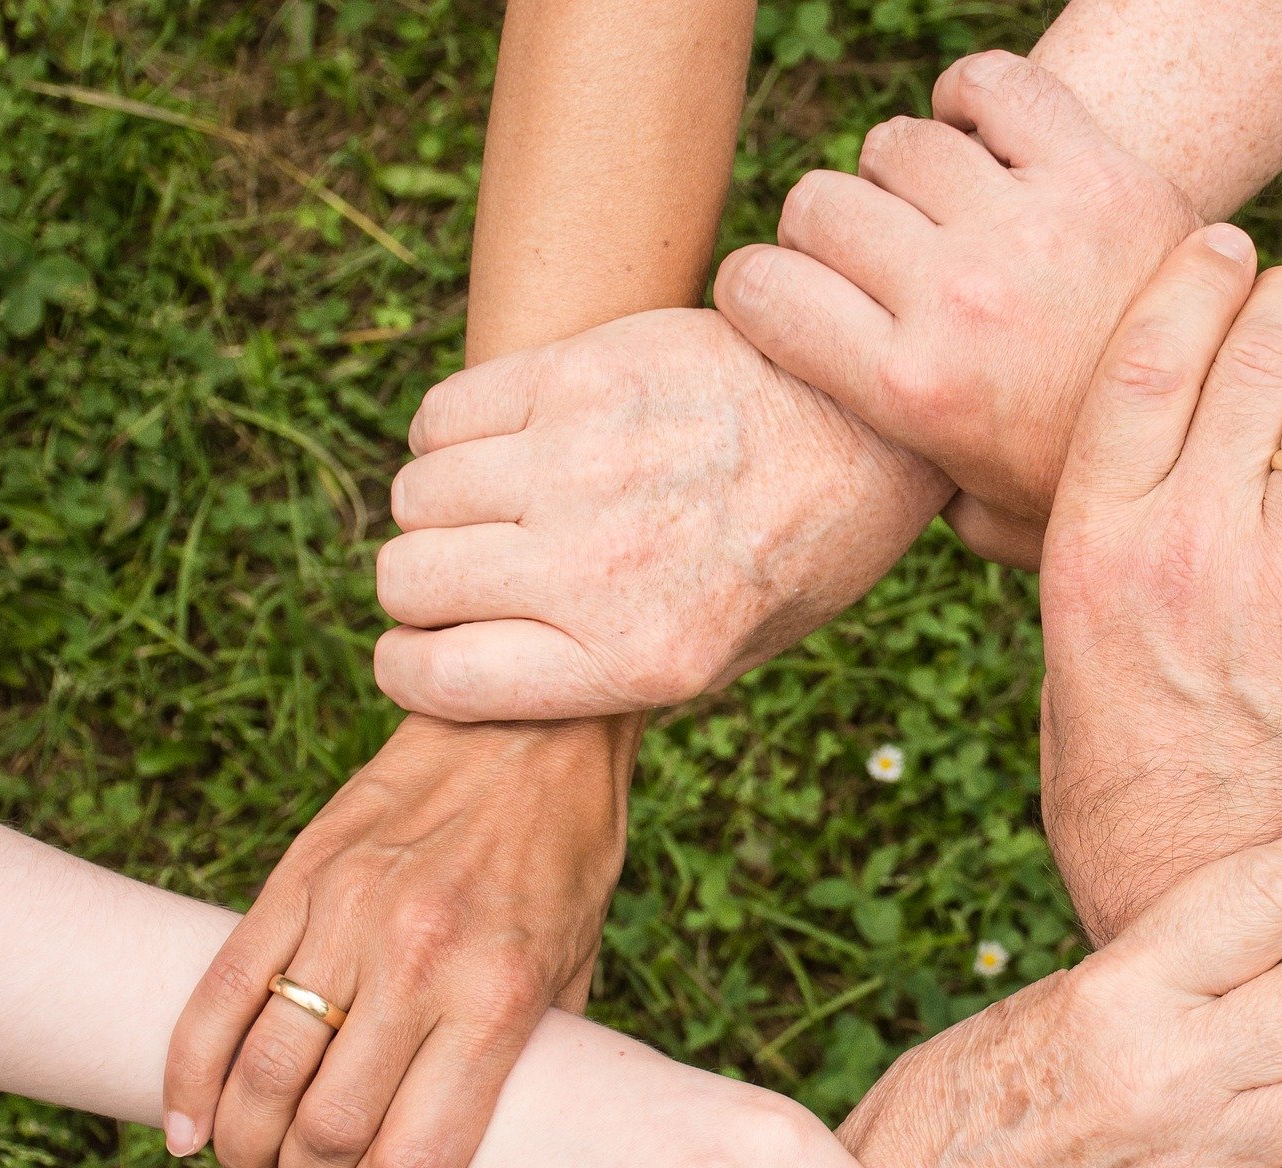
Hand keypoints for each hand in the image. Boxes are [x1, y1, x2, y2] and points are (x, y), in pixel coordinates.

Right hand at [163, 715, 633, 1167]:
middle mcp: (418, 961)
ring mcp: (348, 916)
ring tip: (258, 1161)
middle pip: (325, 1132)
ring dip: (246, 1145)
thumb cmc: (567, 855)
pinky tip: (190, 1125)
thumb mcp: (578, 963)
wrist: (531, 726)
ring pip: (261, 1073)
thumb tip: (494, 1145)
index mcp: (497, 996)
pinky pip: (220, 993)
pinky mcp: (297, 878)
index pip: (414, 1159)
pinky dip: (190, 1075)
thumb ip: (531, 1054)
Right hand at [371, 308, 951, 722]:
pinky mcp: (580, 375)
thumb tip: (480, 672)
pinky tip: (505, 443)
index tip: (422, 651)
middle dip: (422, 588)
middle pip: (409, 581)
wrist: (872, 426)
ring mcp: (583, 464)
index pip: (438, 679)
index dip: (410, 668)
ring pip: (416, 496)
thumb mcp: (725, 657)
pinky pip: (442, 415)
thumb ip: (605, 674)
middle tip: (470, 574)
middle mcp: (599, 568)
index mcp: (638, 659)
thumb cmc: (798, 552)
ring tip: (496, 505)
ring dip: (438, 509)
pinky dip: (450, 435)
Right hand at [715, 51, 1193, 567]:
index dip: (754, 290)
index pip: (759, 290)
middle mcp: (958, 299)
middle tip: (869, 266)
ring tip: (938, 217)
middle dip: (823, 235)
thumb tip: (848, 471)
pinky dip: (971, 99)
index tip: (781, 302)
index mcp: (912, 391)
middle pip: (818, 205)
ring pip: (896, 144)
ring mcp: (1028, 227)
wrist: (1233, 433)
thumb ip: (906, 490)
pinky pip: (991, 85)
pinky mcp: (1097, 170)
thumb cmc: (1090, 483)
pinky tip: (982, 143)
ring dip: (902, 176)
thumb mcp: (984, 520)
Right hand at [1038, 230, 1281, 942]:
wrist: (1194, 872)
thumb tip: (1050, 435)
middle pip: (1255, 354)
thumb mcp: (1058, 629)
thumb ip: (1066, 528)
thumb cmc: (1112, 748)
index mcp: (1091, 545)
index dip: (1196, 275)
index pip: (1148, 356)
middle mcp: (1184, 552)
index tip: (1223, 242)